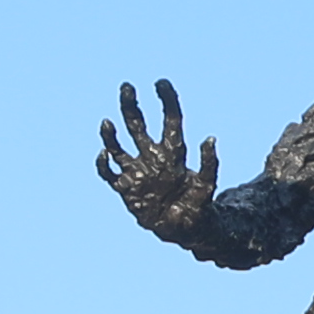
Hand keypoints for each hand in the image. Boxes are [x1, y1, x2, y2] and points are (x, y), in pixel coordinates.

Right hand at [96, 79, 223, 252]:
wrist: (183, 231)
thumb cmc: (198, 207)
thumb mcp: (207, 185)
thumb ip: (209, 163)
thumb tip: (211, 138)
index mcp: (173, 152)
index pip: (170, 119)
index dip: (167, 100)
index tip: (161, 82)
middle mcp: (152, 157)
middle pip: (138, 124)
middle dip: (131, 105)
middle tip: (127, 86)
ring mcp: (137, 171)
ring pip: (118, 146)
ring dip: (111, 134)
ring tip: (107, 121)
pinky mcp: (126, 188)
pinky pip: (108, 173)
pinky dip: (103, 164)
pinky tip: (102, 154)